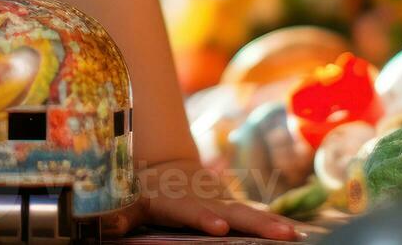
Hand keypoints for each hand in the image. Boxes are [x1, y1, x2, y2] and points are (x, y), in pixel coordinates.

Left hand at [99, 158, 303, 240]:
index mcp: (176, 200)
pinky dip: (274, 224)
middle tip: (281, 234)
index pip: (190, 211)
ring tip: (293, 235)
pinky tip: (295, 234)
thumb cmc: (143, 188)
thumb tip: (106, 226)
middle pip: (232, 212)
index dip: (204, 218)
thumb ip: (121, 213)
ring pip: (248, 213)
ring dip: (271, 224)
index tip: (219, 227)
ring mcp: (222, 203)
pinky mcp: (232, 208)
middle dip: (256, 224)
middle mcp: (204, 200)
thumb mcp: (128, 198)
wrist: (166, 166)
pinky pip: (254, 217)